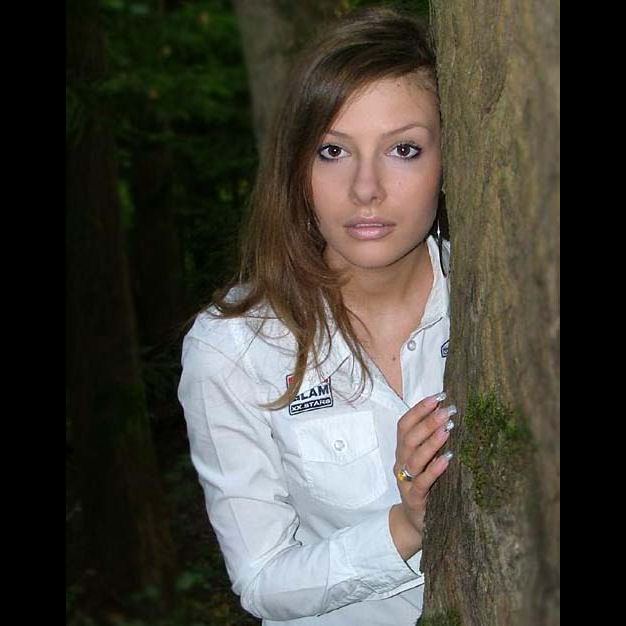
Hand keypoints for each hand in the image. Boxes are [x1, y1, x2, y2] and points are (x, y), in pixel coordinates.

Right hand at [392, 392, 454, 548]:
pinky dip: (434, 468)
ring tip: (448, 429)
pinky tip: (448, 458)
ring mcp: (406, 481)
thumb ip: (430, 440)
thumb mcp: (424, 461)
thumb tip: (448, 412)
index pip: (404, 424)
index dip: (419, 409)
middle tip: (448, 411)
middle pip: (409, 438)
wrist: (414, 523)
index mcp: (402, 451)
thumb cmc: (425, 486)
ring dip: (431, 441)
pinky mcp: (414, 498)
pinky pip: (423, 481)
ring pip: (414, 458)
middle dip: (428, 421)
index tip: (438, 396)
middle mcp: (401, 463)